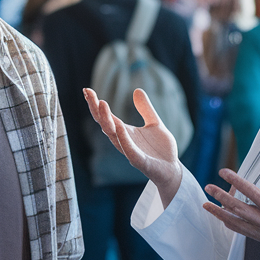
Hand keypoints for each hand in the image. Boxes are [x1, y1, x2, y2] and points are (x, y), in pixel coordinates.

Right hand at [83, 88, 182, 205]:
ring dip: (107, 120)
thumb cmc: (161, 150)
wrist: (172, 170)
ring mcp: (130, 151)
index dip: (96, 104)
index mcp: (125, 132)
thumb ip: (145, 109)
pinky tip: (119, 126)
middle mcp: (123, 141)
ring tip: (102, 103)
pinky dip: (123, 138)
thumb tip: (137, 90)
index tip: (87, 90)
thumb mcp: (155, 123)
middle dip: (96, 109)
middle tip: (88, 93)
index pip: (107, 117)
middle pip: (105, 124)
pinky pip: (129, 150)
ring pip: (113, 135)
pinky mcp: (140, 161)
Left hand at [202, 157, 259, 259]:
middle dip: (220, 197)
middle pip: (237, 207)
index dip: (235, 180)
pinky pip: (242, 231)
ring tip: (207, 206)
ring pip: (236, 221)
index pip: (250, 191)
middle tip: (208, 188)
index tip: (224, 172)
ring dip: (219, 213)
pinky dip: (230, 224)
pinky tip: (224, 220)